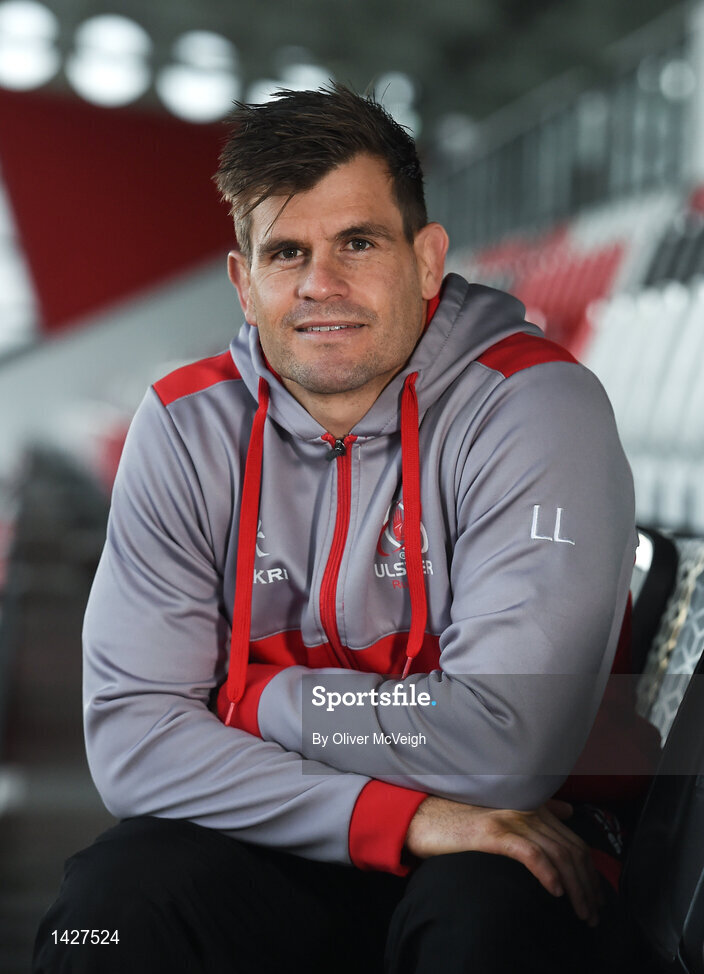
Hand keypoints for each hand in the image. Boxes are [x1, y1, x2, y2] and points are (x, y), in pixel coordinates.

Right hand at [404, 796, 602, 925]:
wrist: (425, 820)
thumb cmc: (464, 823)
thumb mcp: (505, 815)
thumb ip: (539, 810)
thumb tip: (568, 812)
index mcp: (533, 807)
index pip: (574, 842)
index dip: (590, 873)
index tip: (596, 900)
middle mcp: (527, 810)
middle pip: (571, 850)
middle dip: (588, 886)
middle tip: (593, 916)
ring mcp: (510, 820)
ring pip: (557, 854)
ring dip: (576, 888)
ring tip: (581, 913)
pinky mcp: (493, 833)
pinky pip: (530, 853)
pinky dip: (547, 873)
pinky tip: (555, 892)